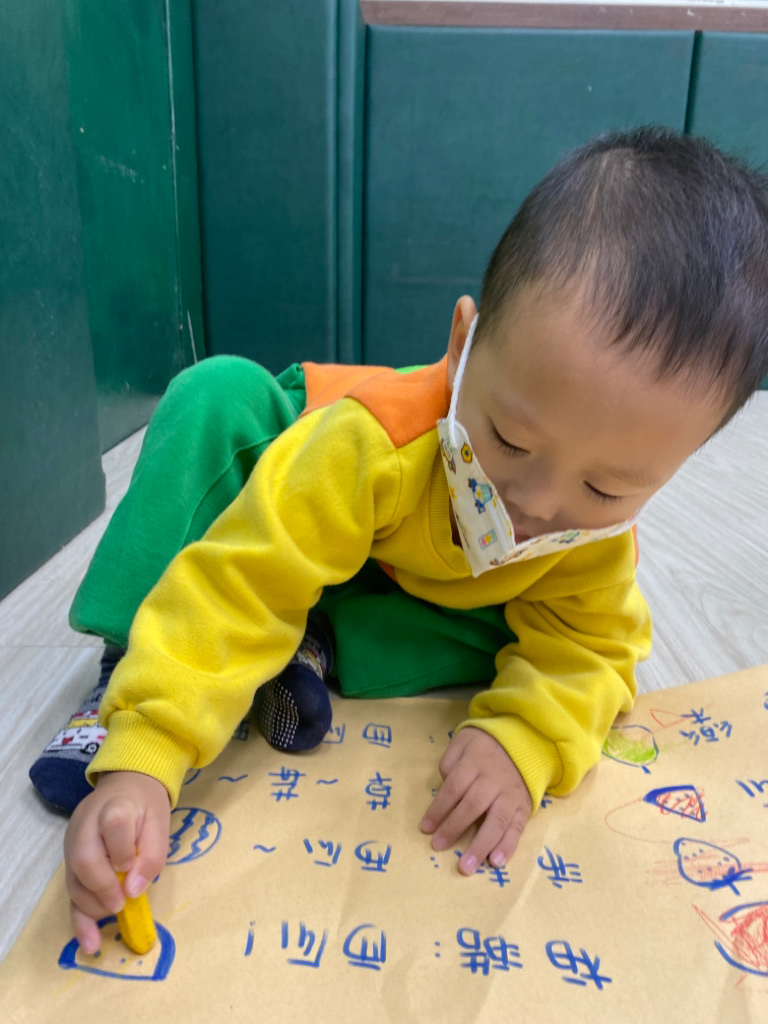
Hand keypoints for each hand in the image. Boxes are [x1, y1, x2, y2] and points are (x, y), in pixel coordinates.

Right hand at [63, 771, 170, 953]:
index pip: (115, 825)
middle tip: (121, 904)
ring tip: (113, 913)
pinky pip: (70, 890)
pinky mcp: (68, 858)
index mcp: (115, 805)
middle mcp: (86, 823)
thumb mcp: (160, 825)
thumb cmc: (146, 806)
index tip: (133, 871)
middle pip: (85, 859)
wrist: (126, 785)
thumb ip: (150, 856)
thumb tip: (133, 892)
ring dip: (92, 906)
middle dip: (103, 890)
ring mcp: (72, 841)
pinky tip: (89, 941)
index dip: (123, 853)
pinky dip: (79, 918)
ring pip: (73, 879)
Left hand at [421, 727, 531, 874]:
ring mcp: (510, 796)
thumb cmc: (485, 746)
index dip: (438, 809)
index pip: (454, 788)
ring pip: (496, 822)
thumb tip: (444, 786)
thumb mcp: (463, 741)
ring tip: (466, 866)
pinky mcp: (524, 807)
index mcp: (475, 763)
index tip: (426, 828)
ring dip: (480, 846)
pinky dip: (508, 846)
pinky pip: (517, 828)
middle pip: (473, 806)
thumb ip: (450, 762)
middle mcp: (494, 781)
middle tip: (438, 847)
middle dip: (454, 828)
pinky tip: (496, 862)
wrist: (524, 743)